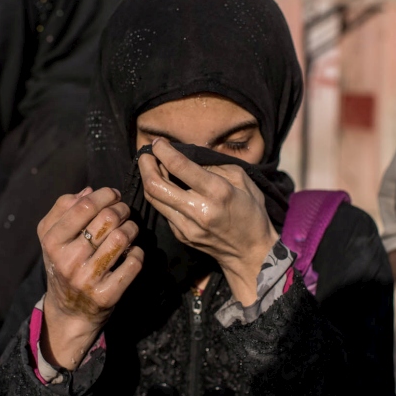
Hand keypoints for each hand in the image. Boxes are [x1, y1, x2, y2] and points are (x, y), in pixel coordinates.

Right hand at [38, 187, 144, 369]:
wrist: (69, 311)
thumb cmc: (63, 264)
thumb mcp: (51, 237)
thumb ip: (63, 208)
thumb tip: (88, 190)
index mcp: (52, 242)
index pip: (84, 206)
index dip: (105, 195)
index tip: (113, 194)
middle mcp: (68, 260)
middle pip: (107, 219)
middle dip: (122, 209)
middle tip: (124, 212)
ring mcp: (87, 279)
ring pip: (122, 238)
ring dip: (132, 229)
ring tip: (130, 229)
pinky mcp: (106, 295)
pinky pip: (133, 263)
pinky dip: (138, 253)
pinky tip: (132, 252)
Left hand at [138, 139, 278, 306]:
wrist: (250, 252)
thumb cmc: (250, 211)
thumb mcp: (242, 180)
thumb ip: (215, 165)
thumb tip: (189, 155)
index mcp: (217, 192)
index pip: (180, 167)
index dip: (163, 151)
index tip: (157, 142)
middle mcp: (198, 210)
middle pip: (156, 185)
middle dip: (145, 165)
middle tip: (145, 155)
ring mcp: (186, 226)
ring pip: (153, 199)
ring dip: (148, 179)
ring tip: (151, 167)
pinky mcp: (181, 236)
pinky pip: (163, 210)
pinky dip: (160, 195)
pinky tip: (165, 186)